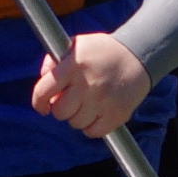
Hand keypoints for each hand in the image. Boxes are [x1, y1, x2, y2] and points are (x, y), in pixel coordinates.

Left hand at [31, 31, 152, 139]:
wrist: (138, 56)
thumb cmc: (102, 51)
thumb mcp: (77, 44)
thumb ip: (54, 60)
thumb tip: (42, 78)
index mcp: (74, 65)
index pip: (44, 90)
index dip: (39, 102)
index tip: (42, 106)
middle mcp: (87, 84)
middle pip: (60, 112)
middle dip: (61, 108)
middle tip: (71, 101)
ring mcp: (103, 101)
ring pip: (76, 123)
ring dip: (77, 117)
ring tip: (87, 104)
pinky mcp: (117, 114)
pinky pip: (93, 132)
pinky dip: (92, 127)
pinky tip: (97, 114)